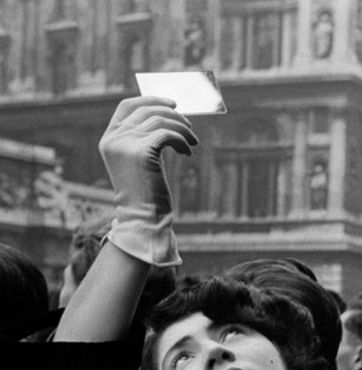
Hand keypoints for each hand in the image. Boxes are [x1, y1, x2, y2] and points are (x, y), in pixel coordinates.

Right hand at [100, 97, 197, 265]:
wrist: (142, 217)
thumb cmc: (146, 192)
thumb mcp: (140, 161)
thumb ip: (144, 138)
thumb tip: (167, 116)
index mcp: (108, 139)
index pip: (127, 106)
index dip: (150, 99)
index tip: (173, 104)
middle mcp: (113, 138)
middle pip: (147, 110)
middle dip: (173, 115)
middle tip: (189, 127)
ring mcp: (125, 144)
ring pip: (160, 120)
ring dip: (182, 128)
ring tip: (192, 142)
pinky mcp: (141, 152)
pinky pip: (168, 133)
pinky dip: (182, 139)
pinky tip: (187, 152)